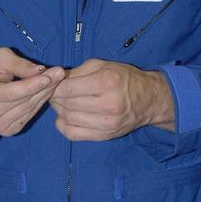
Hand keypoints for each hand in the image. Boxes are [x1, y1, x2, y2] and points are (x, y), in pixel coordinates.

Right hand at [0, 48, 64, 136]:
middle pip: (23, 101)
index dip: (33, 85)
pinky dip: (38, 105)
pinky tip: (45, 93)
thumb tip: (41, 70)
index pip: (12, 93)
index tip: (51, 75)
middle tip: (60, 73)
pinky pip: (27, 117)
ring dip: (45, 95)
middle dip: (45, 87)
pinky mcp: (5, 131)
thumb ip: (19, 65)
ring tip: (57, 80)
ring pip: (28, 110)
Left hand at [50, 59, 174, 141]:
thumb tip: (55, 79)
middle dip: (55, 98)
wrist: (149, 100)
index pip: (69, 88)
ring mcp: (107, 123)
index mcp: (107, 83)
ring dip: (59, 110)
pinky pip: (73, 134)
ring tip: (61, 102)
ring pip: (68, 119)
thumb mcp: (103, 66)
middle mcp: (108, 105)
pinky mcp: (105, 136)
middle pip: (67, 104)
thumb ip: (77, 71)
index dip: (55, 86)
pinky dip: (63, 125)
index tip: (51, 83)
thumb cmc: (125, 79)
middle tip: (54, 92)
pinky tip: (66, 117)